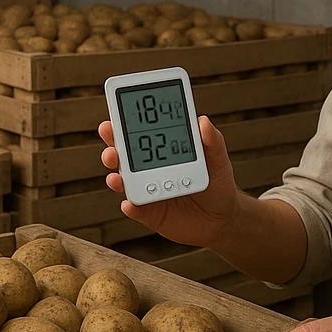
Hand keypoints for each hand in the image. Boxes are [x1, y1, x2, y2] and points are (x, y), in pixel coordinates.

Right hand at [98, 115, 240, 248]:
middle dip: (113, 145)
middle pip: (123, 155)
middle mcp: (149, 168)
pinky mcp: (149, 213)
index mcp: (162, 150)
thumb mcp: (218, 159)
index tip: (116, 114)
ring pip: (124, 181)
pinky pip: (136, 209)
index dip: (125, 122)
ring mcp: (148, 190)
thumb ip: (212, 141)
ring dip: (116, 176)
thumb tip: (203, 121)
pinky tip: (130, 203)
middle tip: (109, 136)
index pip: (140, 133)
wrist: (222, 217)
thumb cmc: (217, 183)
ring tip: (116, 175)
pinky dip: (131, 206)